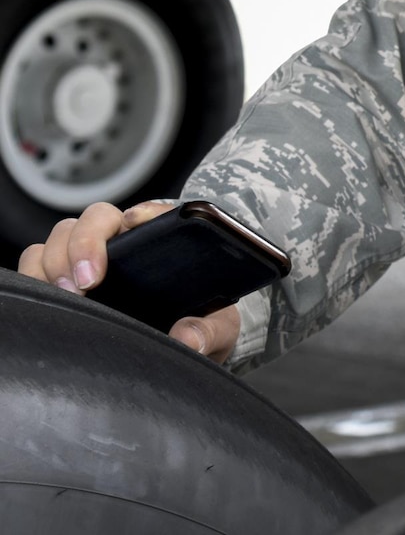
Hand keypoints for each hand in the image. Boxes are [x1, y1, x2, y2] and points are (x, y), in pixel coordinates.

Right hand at [16, 200, 241, 361]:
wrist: (180, 343)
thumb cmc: (199, 325)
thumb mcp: (217, 329)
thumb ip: (209, 331)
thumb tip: (188, 336)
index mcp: (164, 243)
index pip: (150, 213)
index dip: (141, 213)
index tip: (133, 224)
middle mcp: (123, 243)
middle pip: (93, 219)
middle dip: (84, 244)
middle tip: (88, 282)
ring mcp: (91, 259)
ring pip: (58, 238)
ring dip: (55, 260)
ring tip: (69, 294)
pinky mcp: (65, 279)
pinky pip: (37, 263)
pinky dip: (36, 276)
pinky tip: (50, 299)